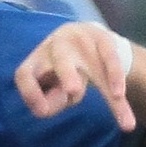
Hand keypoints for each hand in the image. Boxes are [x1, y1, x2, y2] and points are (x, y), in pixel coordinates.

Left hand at [14, 23, 134, 131]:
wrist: (82, 33)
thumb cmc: (61, 69)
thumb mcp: (51, 84)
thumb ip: (51, 99)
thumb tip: (45, 111)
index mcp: (37, 59)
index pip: (25, 75)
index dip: (31, 93)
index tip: (42, 113)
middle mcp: (56, 46)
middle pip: (61, 59)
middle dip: (68, 74)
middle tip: (74, 91)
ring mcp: (81, 39)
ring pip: (94, 60)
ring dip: (107, 77)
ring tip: (117, 96)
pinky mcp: (103, 39)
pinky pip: (112, 58)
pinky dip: (117, 76)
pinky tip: (120, 94)